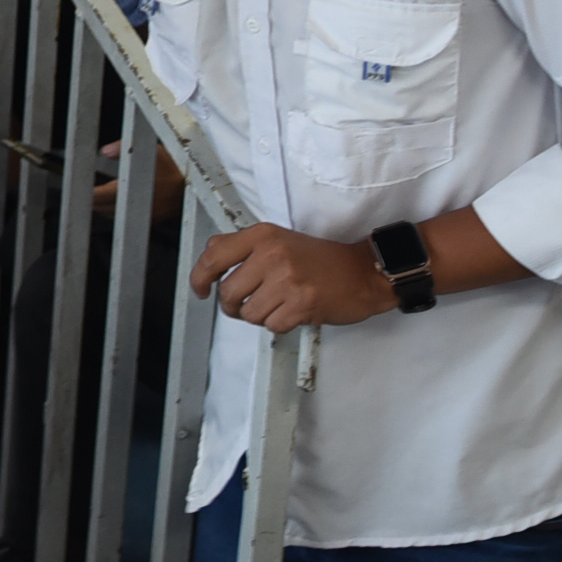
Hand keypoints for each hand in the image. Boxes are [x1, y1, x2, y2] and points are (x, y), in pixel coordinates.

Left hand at [189, 223, 394, 331]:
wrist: (362, 272)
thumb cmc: (320, 260)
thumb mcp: (279, 240)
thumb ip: (243, 248)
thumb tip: (209, 264)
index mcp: (262, 235)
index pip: (213, 255)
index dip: (198, 277)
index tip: (200, 290)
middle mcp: (271, 254)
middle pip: (228, 292)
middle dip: (233, 306)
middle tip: (247, 305)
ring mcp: (287, 279)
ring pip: (248, 313)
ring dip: (259, 316)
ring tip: (277, 305)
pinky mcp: (301, 304)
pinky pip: (271, 326)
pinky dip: (279, 324)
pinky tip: (292, 311)